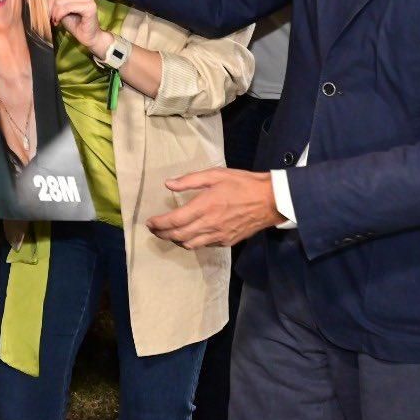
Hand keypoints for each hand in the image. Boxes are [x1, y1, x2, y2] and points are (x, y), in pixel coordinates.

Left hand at [25, 0, 103, 53]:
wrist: (88, 35)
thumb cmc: (74, 21)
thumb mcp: (59, 7)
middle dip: (49, 7)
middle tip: (51, 17)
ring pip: (59, 0)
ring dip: (54, 13)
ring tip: (56, 20)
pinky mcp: (90, 6)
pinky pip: (66, 7)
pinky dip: (59, 15)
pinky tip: (59, 21)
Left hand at [146, 168, 283, 248]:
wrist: (269, 201)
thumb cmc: (242, 183)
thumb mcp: (215, 175)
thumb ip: (190, 180)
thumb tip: (168, 184)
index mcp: (204, 206)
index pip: (174, 220)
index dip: (159, 224)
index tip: (149, 222)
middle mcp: (208, 225)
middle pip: (178, 236)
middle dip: (162, 234)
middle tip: (154, 229)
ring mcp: (218, 235)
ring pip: (190, 244)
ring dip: (175, 240)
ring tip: (168, 234)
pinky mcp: (227, 241)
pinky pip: (204, 245)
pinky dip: (192, 242)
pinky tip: (190, 235)